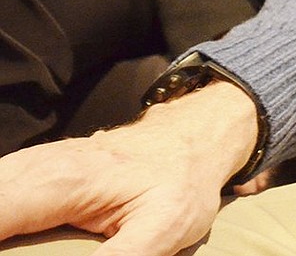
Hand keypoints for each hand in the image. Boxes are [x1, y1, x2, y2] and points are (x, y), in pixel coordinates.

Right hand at [0, 81, 256, 254]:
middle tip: (9, 254)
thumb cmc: (178, 182)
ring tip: (6, 251)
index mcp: (59, 182)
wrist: (190, 138)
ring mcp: (23, 167)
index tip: (6, 254)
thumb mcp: (166, 225)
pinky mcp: (22, 176)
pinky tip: (7, 242)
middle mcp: (31, 167)